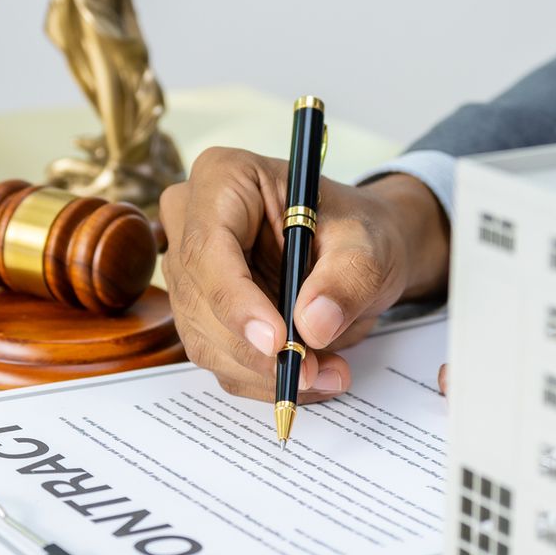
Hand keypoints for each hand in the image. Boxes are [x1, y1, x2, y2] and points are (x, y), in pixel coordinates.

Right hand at [159, 149, 448, 402]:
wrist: (356, 250)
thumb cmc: (355, 230)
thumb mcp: (366, 246)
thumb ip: (346, 280)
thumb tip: (314, 325)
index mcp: (224, 178)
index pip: (210, 249)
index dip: (238, 302)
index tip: (277, 342)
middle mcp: (191, 221)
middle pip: (201, 300)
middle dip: (256, 350)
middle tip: (312, 372)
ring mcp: (189, 270)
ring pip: (206, 338)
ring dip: (263, 370)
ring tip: (325, 374)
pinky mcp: (200, 312)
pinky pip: (220, 357)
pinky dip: (263, 376)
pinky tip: (309, 375)